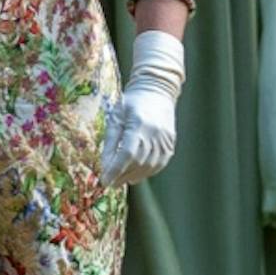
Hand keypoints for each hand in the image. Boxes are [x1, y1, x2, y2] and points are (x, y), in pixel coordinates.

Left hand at [99, 32, 184, 190]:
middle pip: (138, 162)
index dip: (115, 169)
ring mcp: (165, 139)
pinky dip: (146, 172)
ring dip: (133, 176)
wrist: (156, 91)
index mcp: (139, 124)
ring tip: (120, 180)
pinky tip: (135, 175)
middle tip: (109, 182)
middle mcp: (155, 133)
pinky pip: (158, 164)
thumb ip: (111, 142)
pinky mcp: (170, 144)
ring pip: (149, 166)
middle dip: (122, 175)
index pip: (127, 153)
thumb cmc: (131, 103)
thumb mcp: (115, 118)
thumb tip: (105, 166)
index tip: (105, 181)